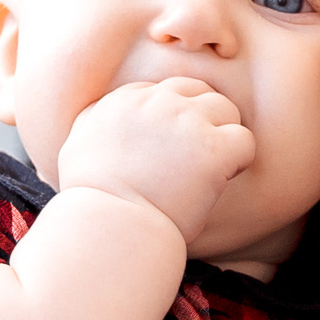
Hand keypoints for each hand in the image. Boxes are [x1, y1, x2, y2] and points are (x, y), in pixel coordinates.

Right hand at [58, 78, 254, 241]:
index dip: (172, 119)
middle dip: (203, 119)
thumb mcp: (74, 149)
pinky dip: (240, 160)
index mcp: (123, 101)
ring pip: (225, 109)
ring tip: (212, 169)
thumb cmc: (92, 203)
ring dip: (223, 136)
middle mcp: (155, 102)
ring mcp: (186, 121)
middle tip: (196, 156)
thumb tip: (98, 116)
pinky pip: (244, 140)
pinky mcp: (212, 147)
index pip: (163, 91)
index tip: (168, 150)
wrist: (111, 229)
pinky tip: (223, 180)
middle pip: (197, 91)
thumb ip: (90, 122)